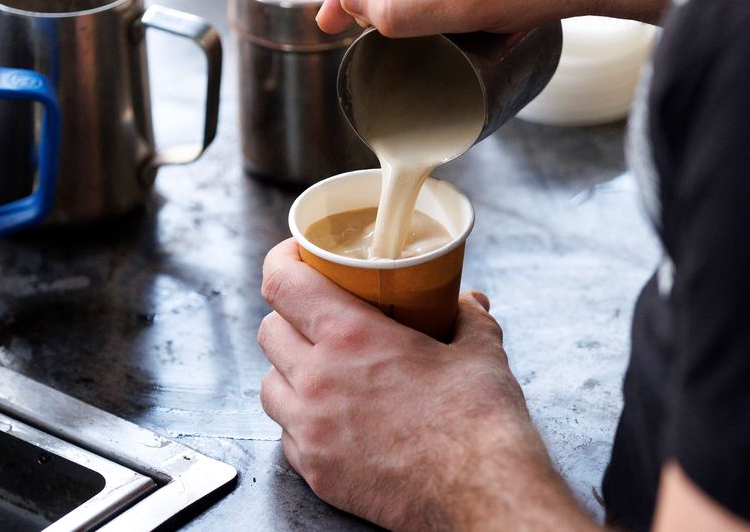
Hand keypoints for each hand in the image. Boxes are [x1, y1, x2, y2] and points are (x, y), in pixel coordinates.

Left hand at [258, 239, 595, 529]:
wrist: (481, 495)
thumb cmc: (479, 424)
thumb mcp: (479, 351)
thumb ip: (466, 317)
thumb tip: (466, 301)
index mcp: (351, 338)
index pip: (283, 283)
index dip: (282, 260)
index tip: (294, 254)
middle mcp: (318, 381)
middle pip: (269, 330)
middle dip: (288, 315)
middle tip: (317, 313)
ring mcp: (310, 431)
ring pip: (268, 384)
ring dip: (288, 369)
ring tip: (320, 367)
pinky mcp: (315, 471)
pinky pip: (286, 433)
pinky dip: (300, 419)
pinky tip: (332, 416)